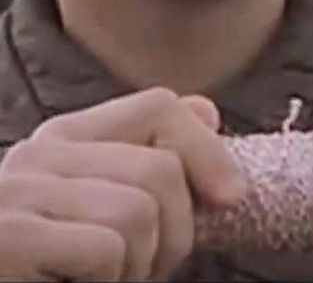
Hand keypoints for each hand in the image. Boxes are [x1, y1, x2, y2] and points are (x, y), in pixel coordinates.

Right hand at [0, 88, 243, 281]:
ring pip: (139, 212)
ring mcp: (15, 192)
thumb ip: (151, 163)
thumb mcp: (114, 209)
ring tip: (108, 277)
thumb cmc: (66, 265)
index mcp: (65, 138)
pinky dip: (110, 280)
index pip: (160, 107)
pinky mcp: (8, 237)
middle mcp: (35, 153)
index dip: (207, 151)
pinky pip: (107, 249)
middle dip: (176, 231)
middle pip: (161, 168)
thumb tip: (207, 112)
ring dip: (141, 263)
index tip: (231, 197)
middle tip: (146, 266)